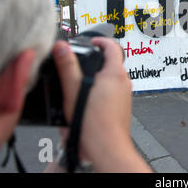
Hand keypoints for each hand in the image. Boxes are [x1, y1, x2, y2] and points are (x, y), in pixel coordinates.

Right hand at [52, 38, 151, 171]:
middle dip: (96, 61)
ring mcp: (125, 96)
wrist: (107, 147)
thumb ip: (67, 66)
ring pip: (111, 79)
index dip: (101, 40)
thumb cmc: (94, 122)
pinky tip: (88, 102)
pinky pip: (112, 93)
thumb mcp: (73, 89)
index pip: (113, 46)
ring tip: (81, 85)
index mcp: (115, 73)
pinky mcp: (123, 108)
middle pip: (112, 63)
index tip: (91, 41)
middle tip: (80, 64)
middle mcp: (124, 82)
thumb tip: (61, 47)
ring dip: (98, 77)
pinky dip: (101, 92)